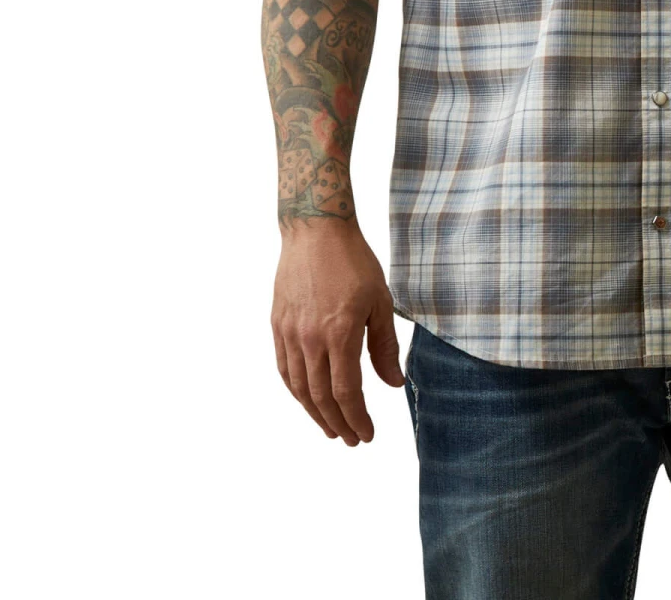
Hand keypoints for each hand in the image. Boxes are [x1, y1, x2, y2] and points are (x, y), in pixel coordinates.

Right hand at [271, 218, 403, 444]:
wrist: (316, 231)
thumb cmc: (354, 262)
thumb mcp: (380, 301)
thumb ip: (384, 345)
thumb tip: (393, 384)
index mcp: (340, 333)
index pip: (346, 392)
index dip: (356, 418)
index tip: (366, 434)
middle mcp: (310, 339)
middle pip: (320, 397)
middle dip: (337, 423)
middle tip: (350, 439)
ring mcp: (290, 333)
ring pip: (298, 388)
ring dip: (314, 413)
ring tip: (329, 428)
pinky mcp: (277, 325)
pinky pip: (283, 368)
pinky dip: (295, 391)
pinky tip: (306, 398)